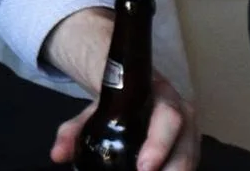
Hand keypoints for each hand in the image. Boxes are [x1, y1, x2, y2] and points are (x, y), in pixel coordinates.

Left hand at [47, 71, 195, 170]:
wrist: (133, 86)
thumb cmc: (116, 102)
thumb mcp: (93, 110)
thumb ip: (73, 130)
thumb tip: (57, 154)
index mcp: (158, 95)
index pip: (168, 118)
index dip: (159, 144)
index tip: (143, 167)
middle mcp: (182, 112)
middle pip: (186, 144)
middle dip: (172, 168)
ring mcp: (190, 131)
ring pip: (192, 157)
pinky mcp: (191, 146)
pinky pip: (191, 162)